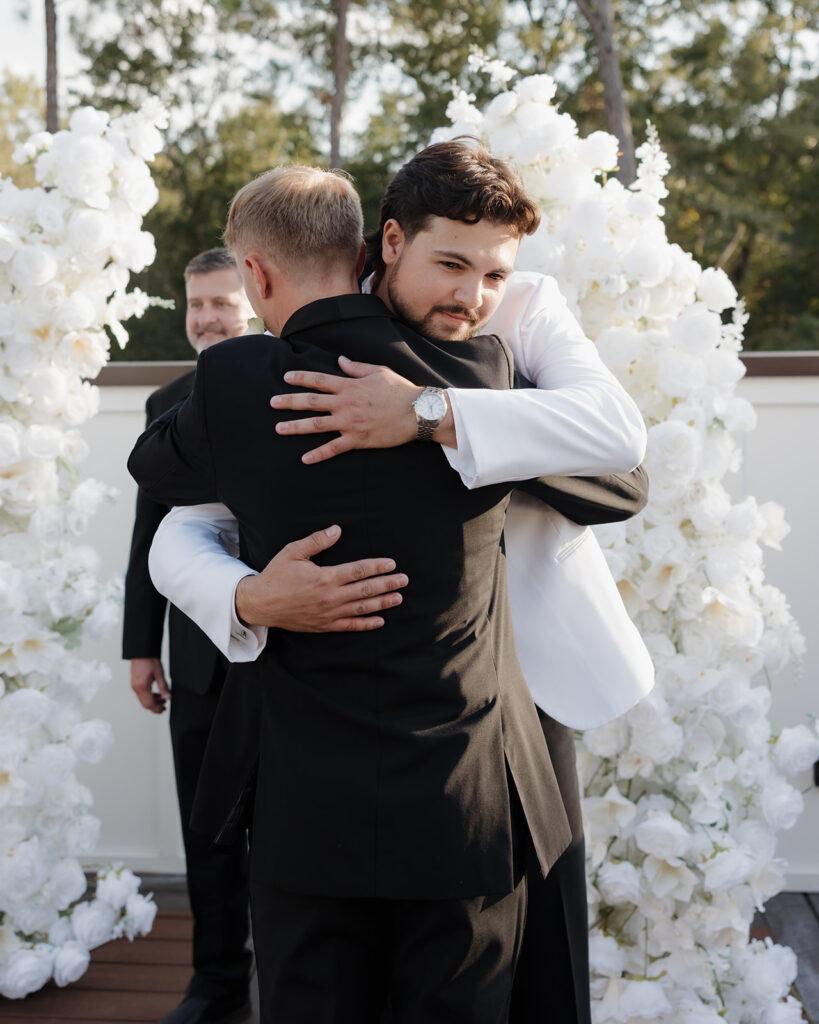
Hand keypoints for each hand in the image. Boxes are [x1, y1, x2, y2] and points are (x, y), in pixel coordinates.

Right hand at [130, 657, 169, 713]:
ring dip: (152, 702)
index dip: (157, 709)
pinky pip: (141, 694)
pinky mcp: (134, 683)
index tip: (164, 709)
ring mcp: (134, 686)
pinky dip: (148, 696)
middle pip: (145, 704)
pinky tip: (156, 693)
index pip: (149, 704)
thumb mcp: (160, 674)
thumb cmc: (149, 660)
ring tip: (162, 699)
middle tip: (164, 706)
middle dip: (155, 707)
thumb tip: (168, 698)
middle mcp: (136, 688)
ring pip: (143, 700)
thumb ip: (164, 687)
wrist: (141, 651)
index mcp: (142, 686)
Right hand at [235, 524, 407, 631]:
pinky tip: (380, 621)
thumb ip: (316, 541)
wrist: (260, 604)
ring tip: (398, 598)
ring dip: (382, 603)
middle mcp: (330, 597)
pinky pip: (350, 626)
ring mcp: (328, 613)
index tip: (392, 564)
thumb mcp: (293, 552)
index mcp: (325, 577)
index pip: (358, 570)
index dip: (377, 567)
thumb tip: (337, 529)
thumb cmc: (276, 575)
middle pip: (365, 590)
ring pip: (362, 609)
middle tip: (404, 580)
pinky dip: (366, 624)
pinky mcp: (324, 625)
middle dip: (387, 584)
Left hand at [270, 356, 421, 463]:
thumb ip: (356, 367)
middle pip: (311, 402)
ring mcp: (350, 422)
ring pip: (316, 425)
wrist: (417, 412)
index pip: (319, 380)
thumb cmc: (399, 390)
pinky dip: (318, 454)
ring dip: (295, 427)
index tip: (286, 378)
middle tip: (272, 403)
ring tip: (279, 428)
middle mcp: (345, 403)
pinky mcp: (357, 439)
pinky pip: (334, 448)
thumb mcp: (378, 371)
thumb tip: (340, 360)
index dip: (301, 378)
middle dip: (289, 402)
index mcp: (350, 385)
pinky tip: (304, 459)